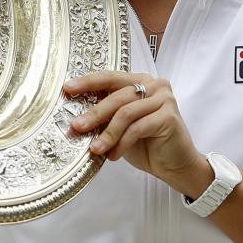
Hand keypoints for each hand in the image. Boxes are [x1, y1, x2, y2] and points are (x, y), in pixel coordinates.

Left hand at [64, 71, 210, 196]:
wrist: (175, 165)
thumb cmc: (147, 145)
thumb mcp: (121, 128)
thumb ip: (106, 117)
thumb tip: (76, 117)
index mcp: (141, 81)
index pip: (110, 77)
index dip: (88, 82)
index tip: (68, 89)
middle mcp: (154, 85)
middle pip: (117, 95)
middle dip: (94, 112)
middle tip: (77, 126)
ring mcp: (164, 99)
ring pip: (126, 112)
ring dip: (107, 133)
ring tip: (95, 149)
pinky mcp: (169, 116)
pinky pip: (138, 128)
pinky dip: (122, 143)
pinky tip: (114, 155)